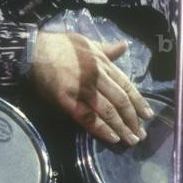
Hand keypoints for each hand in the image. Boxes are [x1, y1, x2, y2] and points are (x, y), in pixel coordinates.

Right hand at [29, 31, 153, 145]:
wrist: (34, 51)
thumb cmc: (60, 45)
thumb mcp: (87, 42)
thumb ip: (107, 49)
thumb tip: (124, 46)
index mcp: (103, 63)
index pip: (127, 85)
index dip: (139, 101)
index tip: (148, 115)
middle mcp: (97, 77)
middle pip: (120, 100)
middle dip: (133, 119)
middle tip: (142, 134)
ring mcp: (83, 89)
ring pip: (108, 111)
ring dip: (121, 127)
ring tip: (131, 140)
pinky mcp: (68, 100)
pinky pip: (88, 117)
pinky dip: (101, 129)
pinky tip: (112, 138)